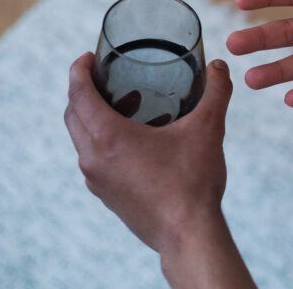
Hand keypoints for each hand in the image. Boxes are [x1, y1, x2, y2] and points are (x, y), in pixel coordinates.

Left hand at [64, 53, 231, 253]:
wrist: (187, 233)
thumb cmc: (193, 181)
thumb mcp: (208, 129)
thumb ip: (216, 93)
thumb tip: (220, 66)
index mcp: (108, 137)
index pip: (78, 94)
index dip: (78, 71)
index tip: (87, 58)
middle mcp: (93, 158)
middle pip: (72, 115)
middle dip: (81, 91)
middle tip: (104, 78)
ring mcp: (97, 180)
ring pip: (81, 139)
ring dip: (91, 118)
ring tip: (119, 106)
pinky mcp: (106, 195)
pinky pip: (93, 160)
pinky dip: (101, 142)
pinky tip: (131, 142)